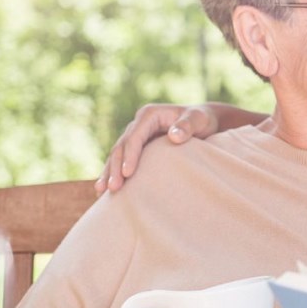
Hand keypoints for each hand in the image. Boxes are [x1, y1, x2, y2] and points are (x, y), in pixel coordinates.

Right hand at [96, 103, 216, 194]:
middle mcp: (139, 124)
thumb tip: (174, 136)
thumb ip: (187, 126)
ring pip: (117, 155)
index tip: (128, 174)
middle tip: (113, 188)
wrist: (204, 120)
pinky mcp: (139, 146)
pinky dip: (114, 173)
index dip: (130, 155)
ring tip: (102, 191)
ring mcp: (137, 135)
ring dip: (109, 172)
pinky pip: (123, 160)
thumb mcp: (198, 120)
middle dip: (115, 167)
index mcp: (149, 115)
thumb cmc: (202, 120)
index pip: (135, 137)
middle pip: (122, 147)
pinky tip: (106, 189)